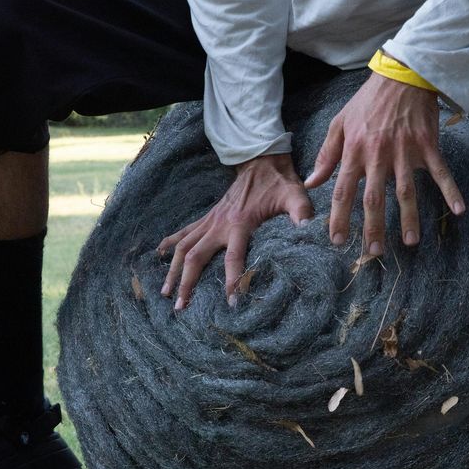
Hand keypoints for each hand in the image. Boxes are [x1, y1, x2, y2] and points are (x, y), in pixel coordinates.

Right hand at [158, 153, 312, 309]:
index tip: (231, 302)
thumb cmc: (279, 183)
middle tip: (181, 307)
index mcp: (240, 223)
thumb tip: (309, 231)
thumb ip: (301, 214)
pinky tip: (159, 256)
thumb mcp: (295, 196)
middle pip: (195, 257)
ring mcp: (210, 221)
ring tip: (165, 292)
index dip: (232, 280)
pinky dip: (170, 244)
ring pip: (184, 248)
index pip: (233, 257)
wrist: (261, 161)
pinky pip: (184, 232)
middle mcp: (219, 224)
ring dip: (173, 270)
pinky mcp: (207, 218)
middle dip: (186, 283)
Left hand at [304, 73, 464, 255]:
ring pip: (406, 191)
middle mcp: (378, 155)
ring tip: (410, 242)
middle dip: (373, 227)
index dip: (339, 218)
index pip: (343, 191)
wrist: (401, 75)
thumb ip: (326, 156)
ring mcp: (405, 151)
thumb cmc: (368, 101)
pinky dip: (450, 190)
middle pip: (374, 199)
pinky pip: (440, 171)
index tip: (338, 240)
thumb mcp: (340, 123)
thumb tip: (312, 183)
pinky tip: (458, 210)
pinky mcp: (427, 145)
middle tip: (373, 252)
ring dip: (409, 218)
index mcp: (355, 151)